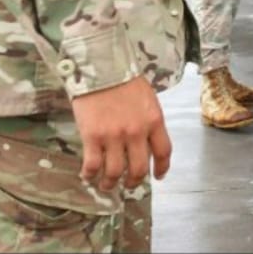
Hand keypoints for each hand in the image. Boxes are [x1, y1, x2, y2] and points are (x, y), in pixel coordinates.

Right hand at [71, 76, 171, 191]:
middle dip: (134, 181)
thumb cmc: (125, 81)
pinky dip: (90, 174)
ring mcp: (114, 136)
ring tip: (106, 185)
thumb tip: (147, 142)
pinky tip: (88, 175)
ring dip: (110, 183)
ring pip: (115, 172)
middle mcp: (137, 132)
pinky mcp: (92, 137)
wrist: (102, 68)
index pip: (164, 151)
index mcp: (155, 121)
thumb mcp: (148, 100)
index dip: (162, 168)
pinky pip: (93, 165)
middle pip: (139, 168)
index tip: (158, 176)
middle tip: (128, 185)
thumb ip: (149, 121)